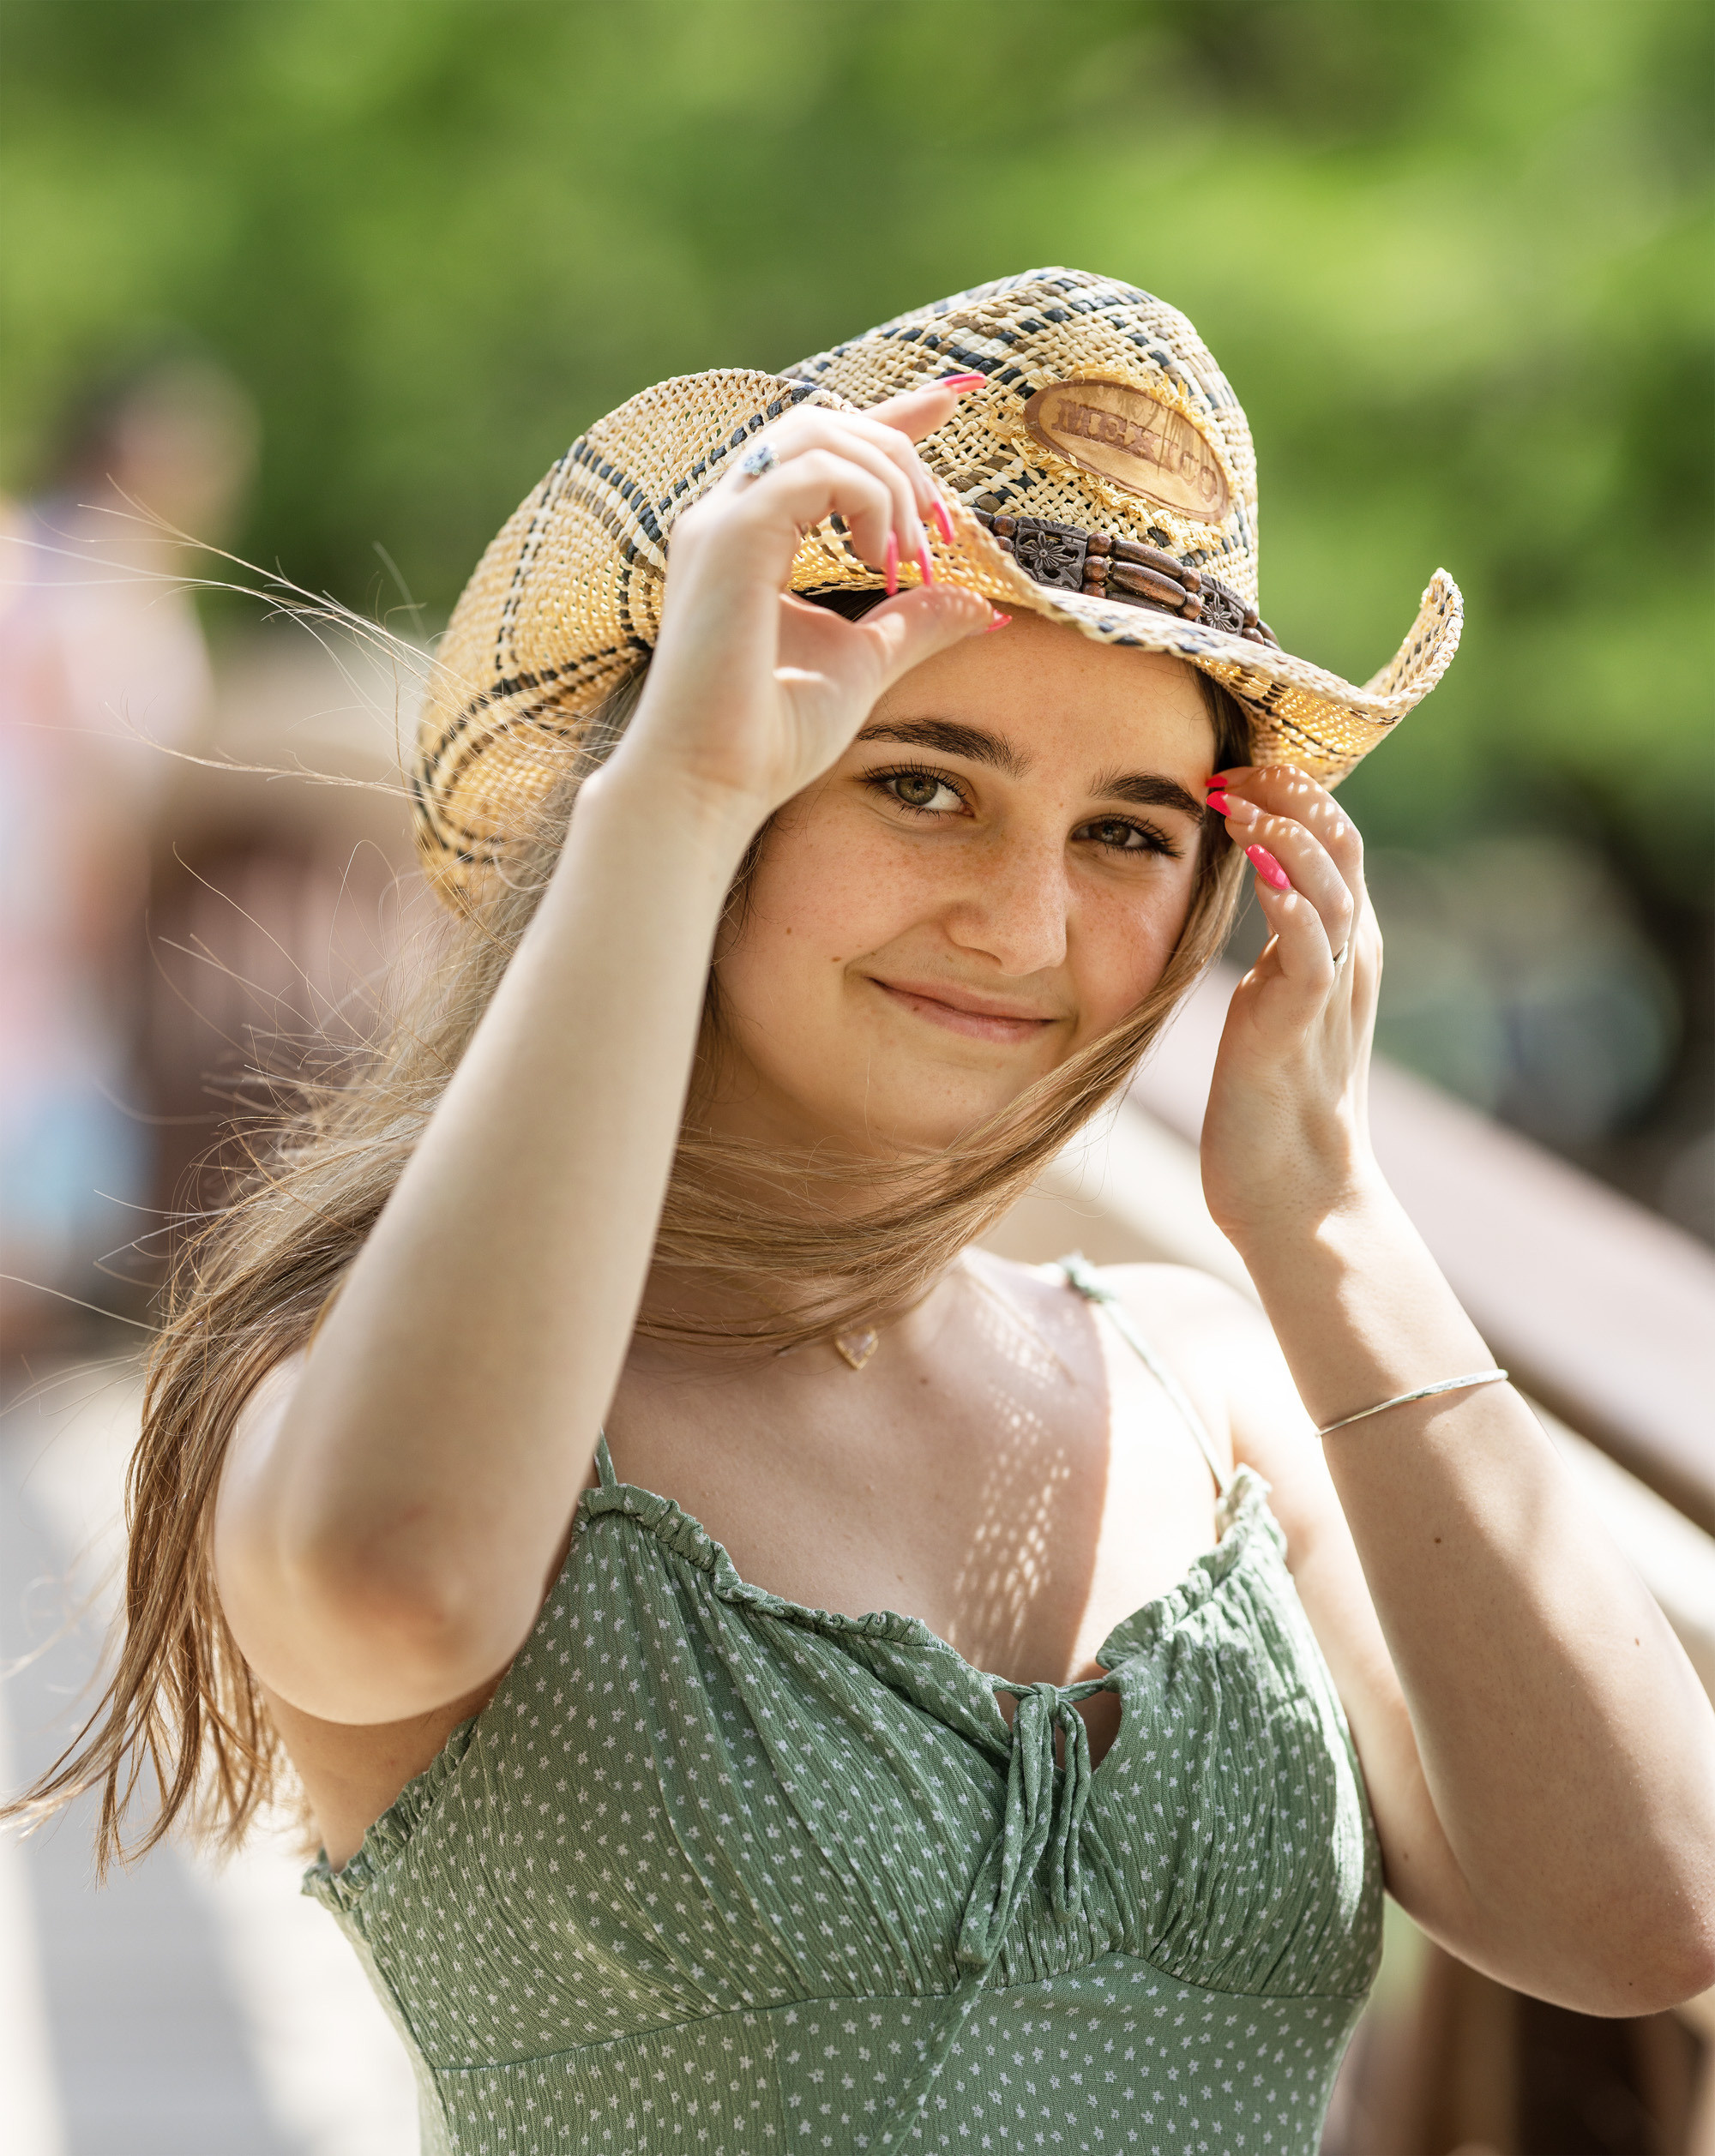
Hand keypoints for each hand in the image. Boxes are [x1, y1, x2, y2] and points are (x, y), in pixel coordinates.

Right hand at [609, 386, 996, 825]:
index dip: (893, 414)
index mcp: (751, 538)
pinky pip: (814, 471)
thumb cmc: (770, 739)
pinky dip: (867, 500)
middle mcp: (727, 516)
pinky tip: (884, 561)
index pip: (825, 447)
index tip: (956, 396)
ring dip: (890, 479)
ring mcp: (721, 522)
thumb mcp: (863, 665)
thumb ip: (914, 624)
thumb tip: (978, 604)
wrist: (711, 784)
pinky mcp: (728, 539)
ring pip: (820, 431)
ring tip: (912, 557)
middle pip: (826, 423)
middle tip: (944, 531)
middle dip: (902, 454)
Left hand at [1198, 767, 1380, 1244]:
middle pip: (1341, 844)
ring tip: (1239, 800)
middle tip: (1232, 764)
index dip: (1289, 794)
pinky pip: (1312, 948)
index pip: (1332, 841)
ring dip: (1287, 833)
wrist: (1298, 1196)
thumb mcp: (1273, 1003)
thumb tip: (1250, 893)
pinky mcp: (1303, 1023)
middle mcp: (1351, 957)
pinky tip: (1258, 870)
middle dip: (1291, 793)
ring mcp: (1333, 989)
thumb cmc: (1271, 1104)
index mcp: (1343, 947)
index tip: (1231, 766)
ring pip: (1333, 884)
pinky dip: (1290, 902)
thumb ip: (1276, 948)